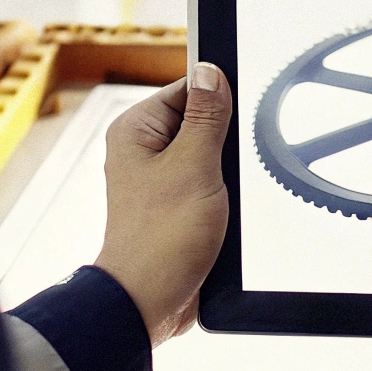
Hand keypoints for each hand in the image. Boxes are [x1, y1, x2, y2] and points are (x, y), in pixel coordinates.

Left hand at [97, 63, 231, 346]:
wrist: (150, 299)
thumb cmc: (162, 237)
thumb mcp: (194, 164)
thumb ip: (207, 115)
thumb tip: (210, 71)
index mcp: (136, 130)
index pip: (187, 90)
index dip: (218, 102)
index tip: (235, 122)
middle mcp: (142, 152)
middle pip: (201, 124)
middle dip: (224, 144)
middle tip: (224, 169)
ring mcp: (158, 181)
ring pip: (209, 158)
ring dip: (225, 175)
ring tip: (219, 198)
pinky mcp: (174, 207)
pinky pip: (207, 186)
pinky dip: (222, 197)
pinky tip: (223, 214)